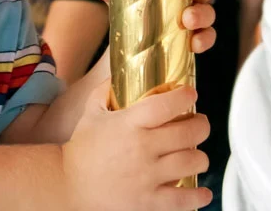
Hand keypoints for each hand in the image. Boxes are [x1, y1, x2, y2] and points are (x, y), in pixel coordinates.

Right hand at [62, 81, 211, 210]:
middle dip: (201, 126)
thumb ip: (106, 90)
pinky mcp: (148, 201)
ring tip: (196, 155)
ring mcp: (147, 177)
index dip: (184, 97)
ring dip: (200, 157)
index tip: (190, 94)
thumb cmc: (82, 148)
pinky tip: (202, 192)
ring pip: (192, 162)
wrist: (68, 183)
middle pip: (189, 133)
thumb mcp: (91, 112)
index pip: (167, 105)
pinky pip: (183, 200)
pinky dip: (198, 196)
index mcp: (129, 124)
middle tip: (199, 124)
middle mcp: (142, 148)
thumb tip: (118, 73)